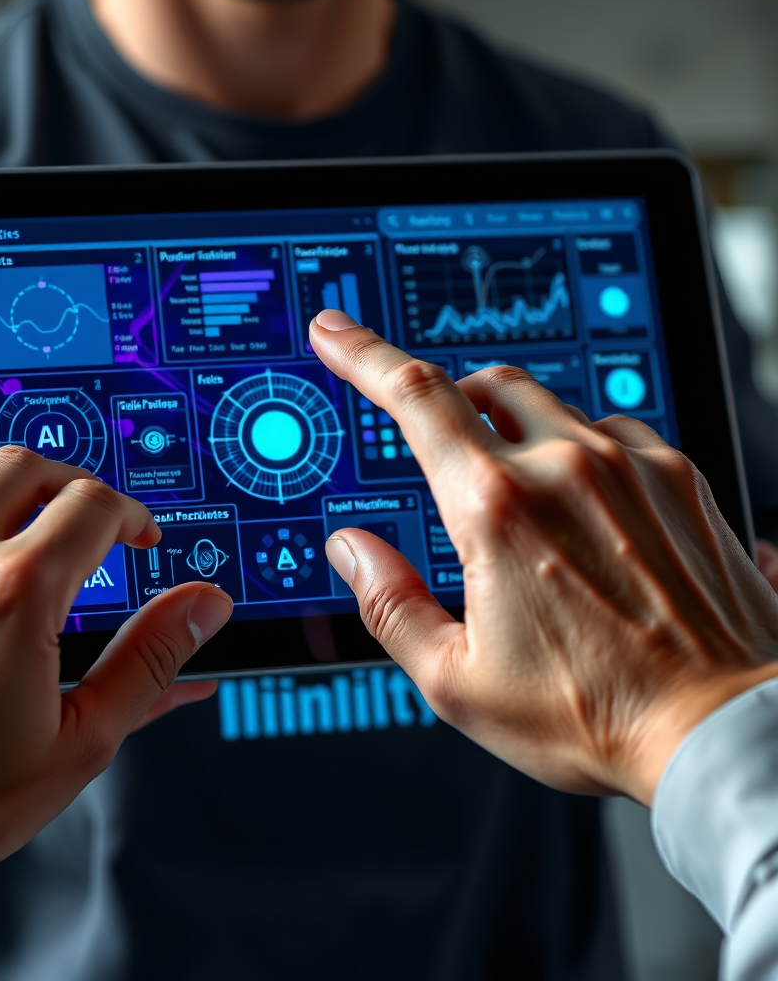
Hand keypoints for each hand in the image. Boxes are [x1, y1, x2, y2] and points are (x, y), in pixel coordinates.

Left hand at [0, 447, 231, 882]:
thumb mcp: (79, 741)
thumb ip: (152, 660)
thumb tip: (204, 607)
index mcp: (19, 593)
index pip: (96, 506)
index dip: (131, 517)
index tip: (136, 538)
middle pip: (33, 470)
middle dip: (75, 490)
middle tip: (87, 528)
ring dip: (5, 498)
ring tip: (16, 540)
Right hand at [311, 310, 777, 804]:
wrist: (722, 727)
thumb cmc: (594, 714)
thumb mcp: (458, 680)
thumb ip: (389, 603)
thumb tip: (351, 550)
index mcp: (497, 508)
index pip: (415, 397)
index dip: (363, 354)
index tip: (336, 332)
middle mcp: (566, 467)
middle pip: (484, 385)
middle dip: (449, 402)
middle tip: (440, 451)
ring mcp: (631, 465)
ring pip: (549, 405)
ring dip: (517, 432)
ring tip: (523, 507)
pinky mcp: (679, 478)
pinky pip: (613, 430)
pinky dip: (580, 450)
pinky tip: (584, 508)